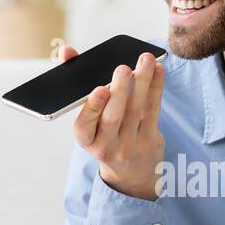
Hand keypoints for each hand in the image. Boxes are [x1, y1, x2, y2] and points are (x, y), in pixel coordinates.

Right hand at [63, 45, 165, 200]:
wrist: (130, 173)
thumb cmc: (105, 135)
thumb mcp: (89, 121)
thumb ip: (77, 85)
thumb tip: (66, 51)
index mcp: (86, 140)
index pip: (83, 127)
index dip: (91, 108)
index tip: (99, 89)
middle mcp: (106, 146)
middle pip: (112, 118)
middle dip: (119, 91)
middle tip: (123, 68)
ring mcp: (130, 145)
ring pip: (136, 111)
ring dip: (142, 82)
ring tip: (146, 59)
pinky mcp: (150, 141)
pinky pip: (153, 111)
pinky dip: (156, 88)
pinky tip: (158, 70)